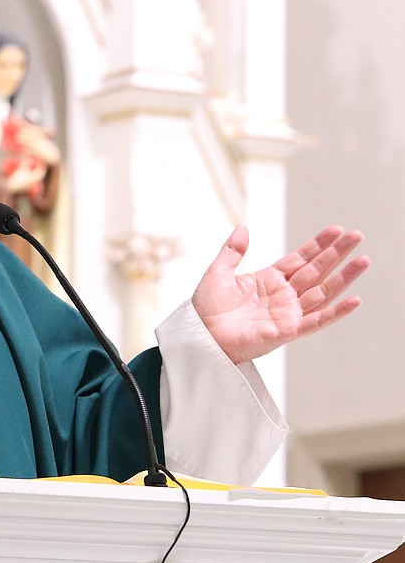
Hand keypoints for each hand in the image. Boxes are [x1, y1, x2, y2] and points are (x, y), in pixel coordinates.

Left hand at [192, 225, 369, 363]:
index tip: (336, 230)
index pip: (300, 259)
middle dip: (337, 254)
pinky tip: (354, 299)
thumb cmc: (205, 309)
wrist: (199, 335)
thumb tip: (243, 227)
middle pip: (316, 271)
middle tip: (357, 236)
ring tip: (363, 260)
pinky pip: (317, 321)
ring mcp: (287, 313)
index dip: (318, 245)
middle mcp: (282, 296)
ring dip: (344, 278)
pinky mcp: (287, 331)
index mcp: (268, 280)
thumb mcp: (218, 273)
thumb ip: (233, 251)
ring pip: (323, 292)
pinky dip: (336, 312)